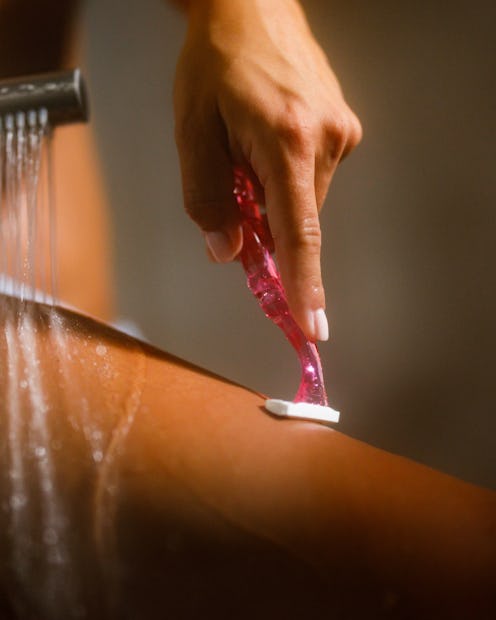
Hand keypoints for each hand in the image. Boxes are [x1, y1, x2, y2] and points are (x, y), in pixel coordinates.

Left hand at [174, 0, 361, 340]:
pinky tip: (267, 143)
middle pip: (297, 219)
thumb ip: (207, 197)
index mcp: (287, 141)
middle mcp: (325, 139)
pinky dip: (286, 179)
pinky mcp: (344, 129)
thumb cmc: (217, 62)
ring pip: (303, 199)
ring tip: (247, 150)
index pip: (299, 234)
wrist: (252, 8)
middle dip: (265, 225)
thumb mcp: (193, 130)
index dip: (304, 286)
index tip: (312, 327)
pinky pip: (312, 177)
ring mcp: (341, 132)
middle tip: (234, 194)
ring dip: (273, 196)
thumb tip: (228, 251)